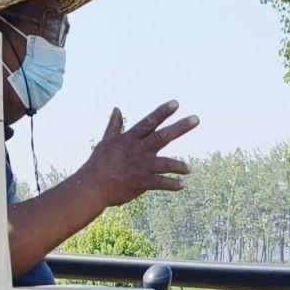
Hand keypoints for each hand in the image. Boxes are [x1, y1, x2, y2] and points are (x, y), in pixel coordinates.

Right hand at [80, 101, 199, 207]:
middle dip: (180, 127)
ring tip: (188, 169)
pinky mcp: (142, 182)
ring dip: (179, 165)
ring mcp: (141, 166)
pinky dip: (172, 184)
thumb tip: (116, 109)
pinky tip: (182, 185)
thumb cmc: (99, 163)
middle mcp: (138, 150)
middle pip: (163, 136)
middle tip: (196, 119)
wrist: (93, 186)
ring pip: (166, 163)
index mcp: (130, 139)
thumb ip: (114, 125)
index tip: (176, 103)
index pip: (149, 122)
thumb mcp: (107, 141)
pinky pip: (161, 183)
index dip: (163, 112)